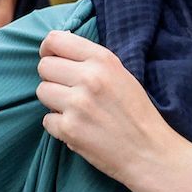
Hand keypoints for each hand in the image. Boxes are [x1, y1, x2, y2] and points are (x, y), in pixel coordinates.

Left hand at [36, 30, 181, 186]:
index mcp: (103, 60)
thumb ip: (92, 61)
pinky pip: (47, 120)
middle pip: (44, 66)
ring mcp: (77, 104)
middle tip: (68, 91)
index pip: (56, 40)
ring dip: (54, 102)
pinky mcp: (69, 129)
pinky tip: (79, 128)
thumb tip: (58, 51)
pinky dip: (59, 126)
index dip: (48, 49)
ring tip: (75, 111)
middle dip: (52, 78)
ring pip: (42, 91)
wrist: (149, 152)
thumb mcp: (121, 74)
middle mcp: (89, 78)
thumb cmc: (136, 113)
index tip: (53, 59)